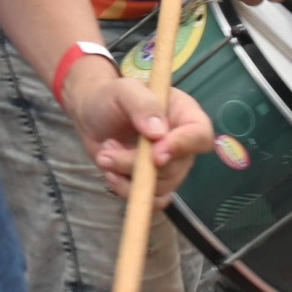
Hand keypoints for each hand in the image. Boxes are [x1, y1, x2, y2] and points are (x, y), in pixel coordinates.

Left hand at [66, 64, 213, 200]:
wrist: (91, 114)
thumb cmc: (111, 96)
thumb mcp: (124, 89)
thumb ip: (143, 104)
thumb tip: (158, 133)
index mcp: (184, 114)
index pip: (200, 135)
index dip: (182, 147)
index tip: (155, 154)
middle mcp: (182, 143)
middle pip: (177, 167)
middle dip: (138, 163)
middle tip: (109, 147)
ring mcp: (169, 165)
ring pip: (162, 186)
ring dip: (127, 174)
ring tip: (105, 153)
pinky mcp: (153, 182)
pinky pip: (153, 201)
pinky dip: (129, 191)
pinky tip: (110, 174)